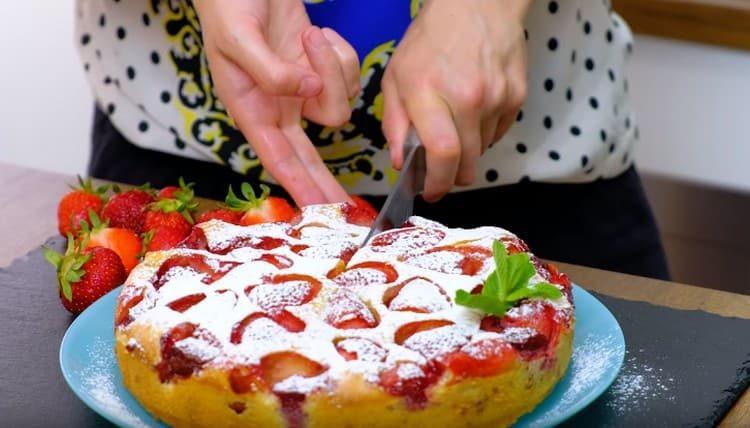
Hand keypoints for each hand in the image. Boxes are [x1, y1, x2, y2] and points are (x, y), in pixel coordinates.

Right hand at [194, 0, 360, 205]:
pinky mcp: (319, 70)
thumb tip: (307, 92)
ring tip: (310, 35)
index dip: (300, 187)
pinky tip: (318, 34)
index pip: (278, 158)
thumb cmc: (230, 5)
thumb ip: (271, 71)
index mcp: (250, 108)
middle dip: (327, 180)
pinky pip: (348, 76)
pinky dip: (340, 54)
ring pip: (338, 105)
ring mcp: (301, 90)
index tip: (320, 211)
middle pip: (309, 156)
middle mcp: (277, 107)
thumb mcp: (240, 38)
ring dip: (334, 70)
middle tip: (348, 208)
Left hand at [382, 0, 530, 200]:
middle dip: (452, 177)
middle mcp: (468, 99)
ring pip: (482, 151)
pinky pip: (498, 133)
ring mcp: (497, 99)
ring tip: (455, 125)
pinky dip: (483, 134)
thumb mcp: (396, 78)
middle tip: (440, 172)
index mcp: (431, 93)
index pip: (442, 154)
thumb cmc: (430, 40)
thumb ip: (395, 124)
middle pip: (467, 164)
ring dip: (467, 152)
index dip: (436, 182)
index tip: (429, 191)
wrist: (477, 5)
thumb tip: (401, 163)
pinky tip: (473, 111)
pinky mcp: (517, 97)